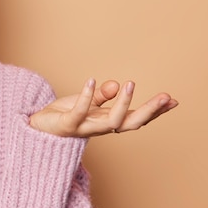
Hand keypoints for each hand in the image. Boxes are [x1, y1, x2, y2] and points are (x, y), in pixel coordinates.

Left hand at [29, 79, 178, 136]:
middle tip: (166, 97)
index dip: (154, 111)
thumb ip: (100, 95)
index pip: (135, 117)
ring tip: (129, 83)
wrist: (35, 128)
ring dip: (122, 104)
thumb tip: (115, 84)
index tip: (173, 100)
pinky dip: (85, 97)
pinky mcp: (66, 125)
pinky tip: (92, 80)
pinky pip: (79, 112)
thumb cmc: (61, 115)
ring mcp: (83, 128)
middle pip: (130, 124)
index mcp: (105, 121)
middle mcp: (98, 127)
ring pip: (110, 122)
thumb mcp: (85, 102)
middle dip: (149, 112)